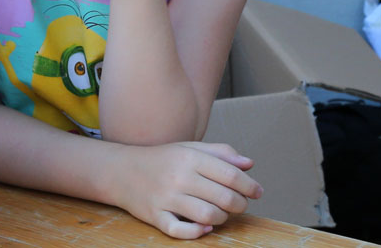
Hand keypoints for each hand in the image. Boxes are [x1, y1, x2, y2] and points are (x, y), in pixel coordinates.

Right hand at [111, 141, 261, 238]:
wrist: (123, 170)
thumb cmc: (163, 159)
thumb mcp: (190, 148)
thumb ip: (220, 153)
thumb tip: (249, 165)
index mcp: (190, 158)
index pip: (230, 174)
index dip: (249, 185)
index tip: (258, 192)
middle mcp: (179, 177)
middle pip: (223, 198)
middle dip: (240, 204)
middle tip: (240, 204)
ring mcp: (166, 198)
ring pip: (208, 216)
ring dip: (222, 218)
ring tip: (222, 213)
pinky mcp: (155, 216)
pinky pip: (180, 231)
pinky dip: (197, 232)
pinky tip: (205, 226)